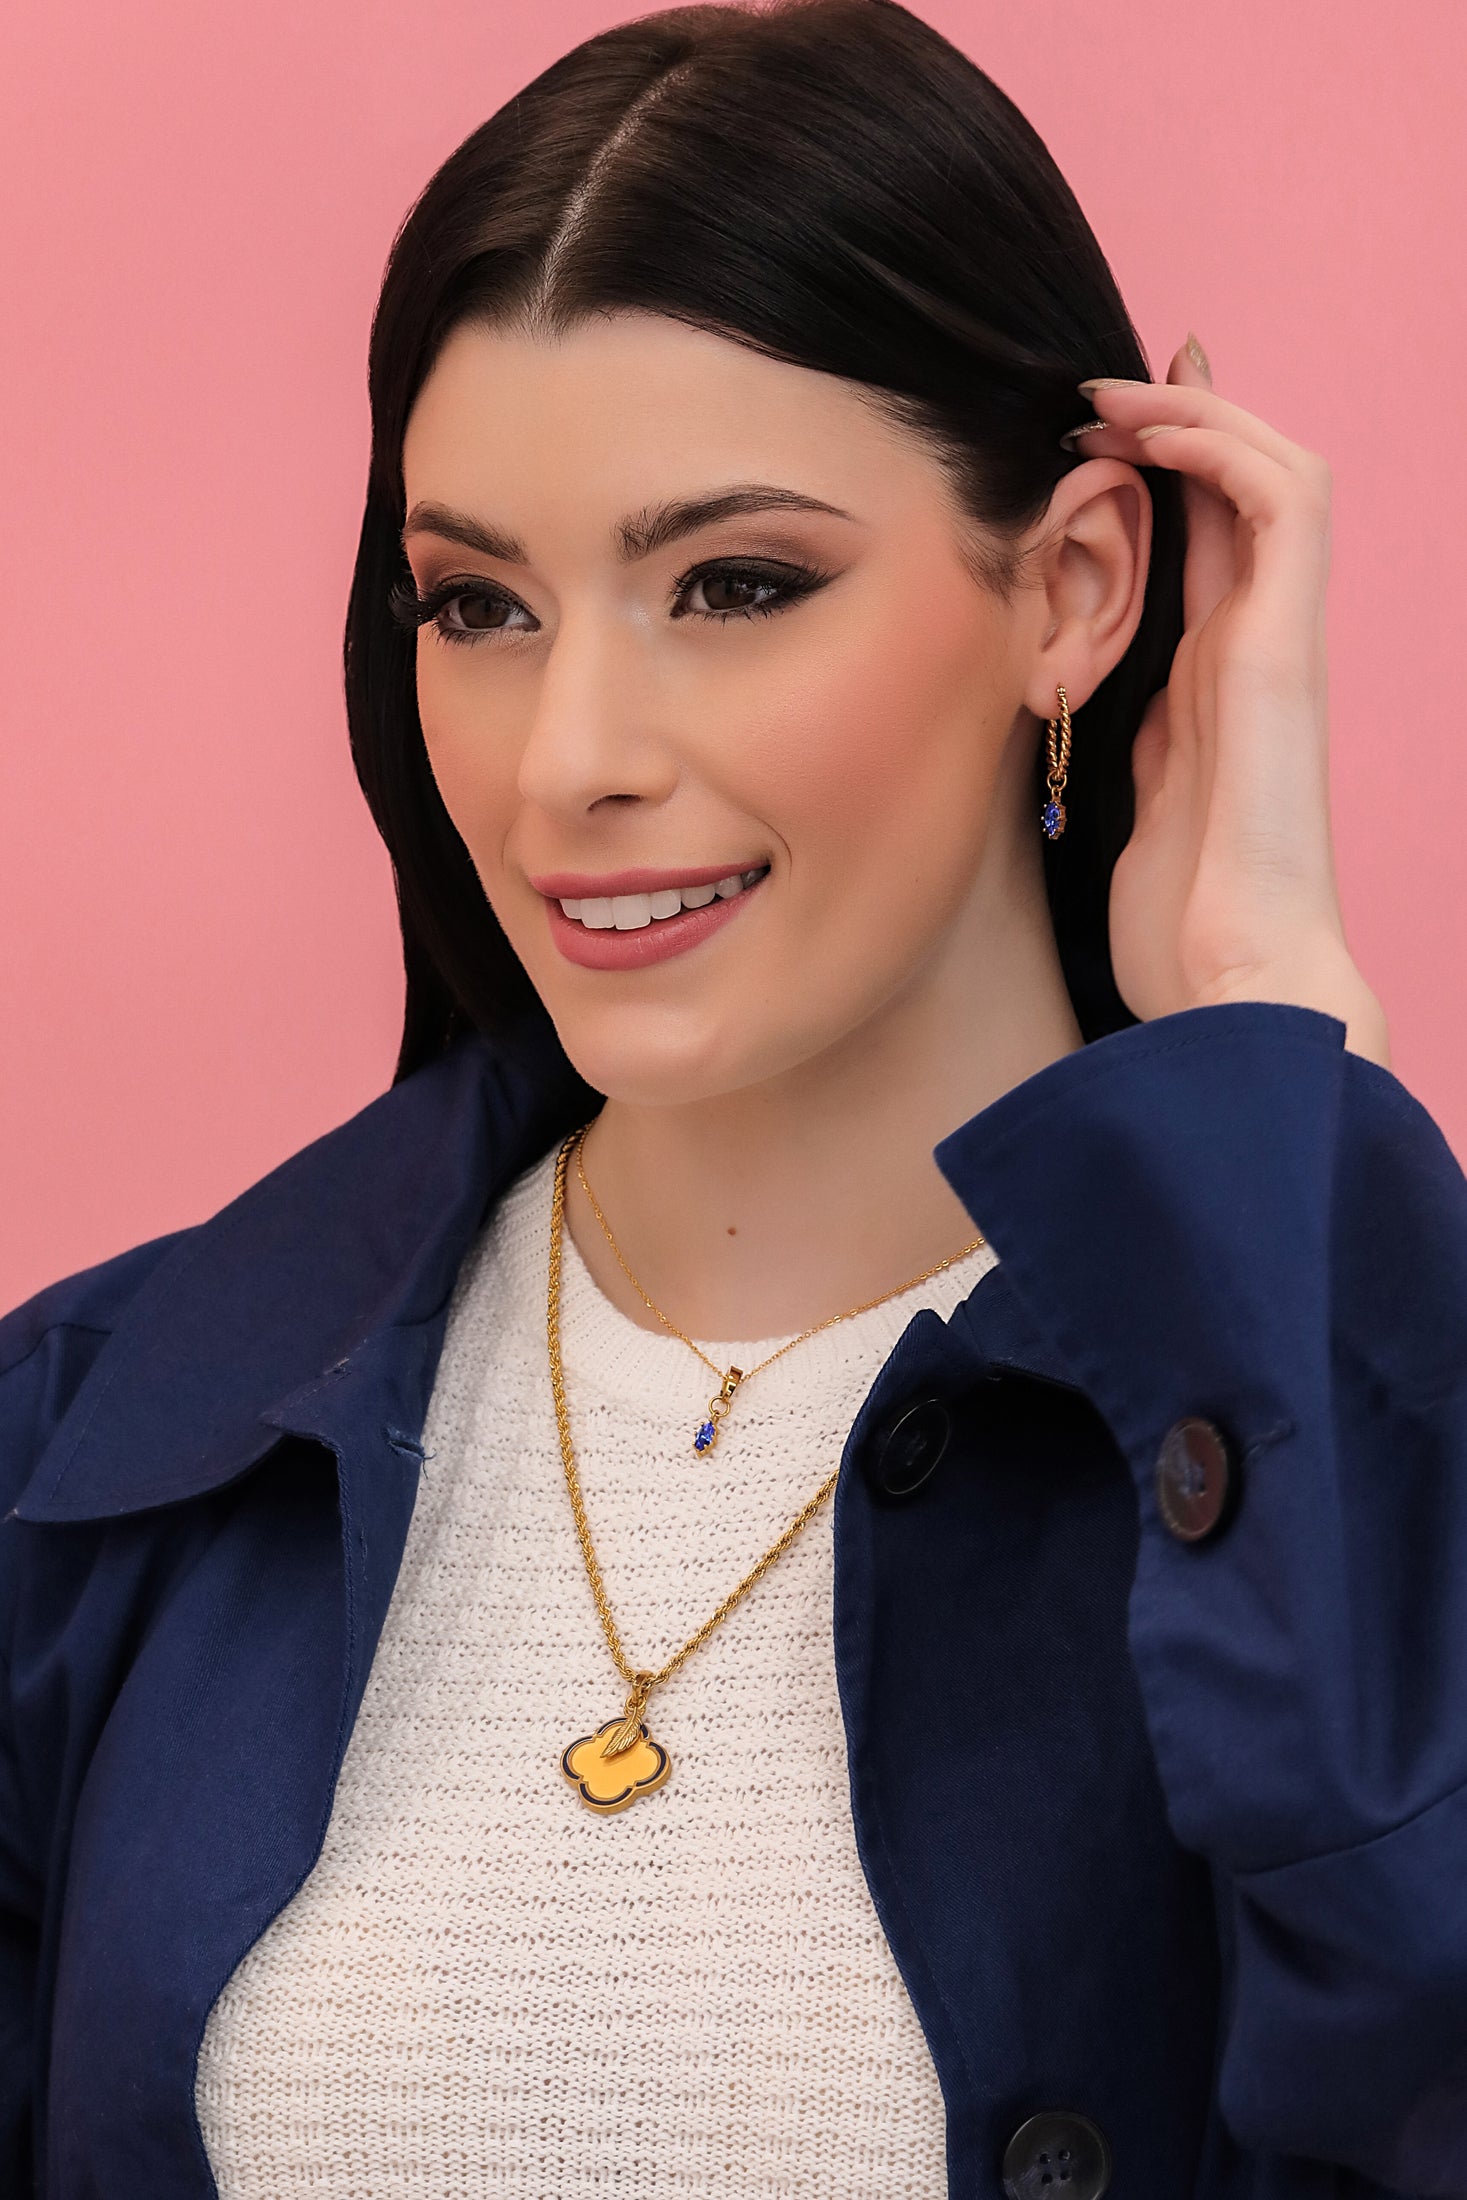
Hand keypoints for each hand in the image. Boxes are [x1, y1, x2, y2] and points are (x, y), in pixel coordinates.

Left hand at [1074, 339, 1389, 1066]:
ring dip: (1200, 417)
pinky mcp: (1285, 645)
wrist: (1233, 979)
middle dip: (1183, 422)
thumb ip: (1114, 737)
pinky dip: (1225, 448)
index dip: (1164, 474)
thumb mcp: (1120, 805)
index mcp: (1213, 686)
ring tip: (1117, 392)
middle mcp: (1255, 651)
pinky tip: (1155, 430)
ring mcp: (1280, 643)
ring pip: (1276, 475)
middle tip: (1102, 386)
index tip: (1097, 426)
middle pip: (1242, 496)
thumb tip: (1066, 690)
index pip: (1204, 547)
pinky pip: (1283, 504)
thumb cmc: (1179, 923)